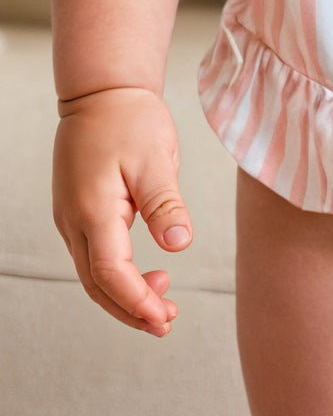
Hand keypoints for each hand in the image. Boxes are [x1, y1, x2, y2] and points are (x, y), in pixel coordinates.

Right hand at [52, 87, 192, 334]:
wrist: (102, 91)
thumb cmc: (129, 120)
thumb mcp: (156, 159)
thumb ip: (165, 205)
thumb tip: (179, 246)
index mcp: (93, 210)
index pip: (110, 274)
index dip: (136, 302)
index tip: (163, 318)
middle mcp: (74, 221)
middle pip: (96, 285)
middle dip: (130, 311)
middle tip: (166, 323)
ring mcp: (71, 218)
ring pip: (92, 275)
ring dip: (123, 296)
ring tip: (162, 304)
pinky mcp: (77, 212)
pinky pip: (93, 257)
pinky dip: (116, 276)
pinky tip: (144, 274)